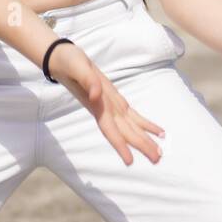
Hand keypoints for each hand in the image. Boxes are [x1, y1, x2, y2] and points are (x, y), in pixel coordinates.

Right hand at [46, 42, 165, 166]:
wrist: (61, 59)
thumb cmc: (68, 62)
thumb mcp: (77, 67)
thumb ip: (88, 81)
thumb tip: (96, 95)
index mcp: (97, 105)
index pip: (110, 129)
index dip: (119, 145)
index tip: (129, 161)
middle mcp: (105, 109)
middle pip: (125, 132)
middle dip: (141, 145)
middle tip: (157, 159)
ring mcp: (110, 106)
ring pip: (130, 127)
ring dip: (144, 140)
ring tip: (159, 154)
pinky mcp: (114, 99)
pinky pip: (132, 115)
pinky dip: (145, 124)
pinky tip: (156, 132)